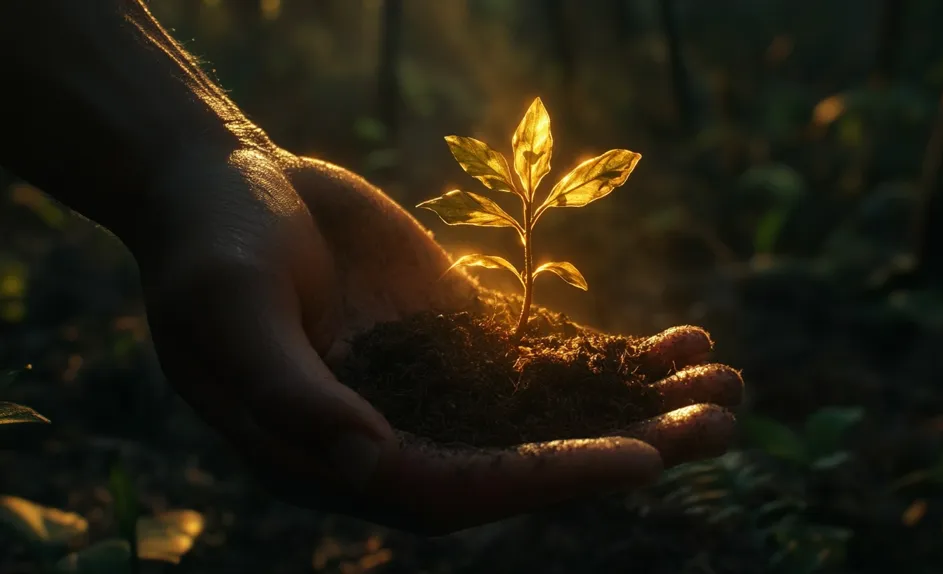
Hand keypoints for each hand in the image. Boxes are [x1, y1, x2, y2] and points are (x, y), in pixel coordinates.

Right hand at [135, 146, 742, 534]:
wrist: (225, 182)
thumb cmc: (208, 248)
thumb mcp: (230, 311)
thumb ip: (290, 390)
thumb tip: (369, 457)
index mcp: (336, 456)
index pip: (452, 490)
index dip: (544, 478)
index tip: (636, 459)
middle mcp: (400, 434)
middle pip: (526, 460)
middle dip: (625, 447)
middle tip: (719, 426)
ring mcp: (439, 386)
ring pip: (554, 412)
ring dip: (642, 405)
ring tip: (728, 385)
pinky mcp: (465, 337)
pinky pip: (550, 355)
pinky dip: (617, 355)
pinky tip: (684, 342)